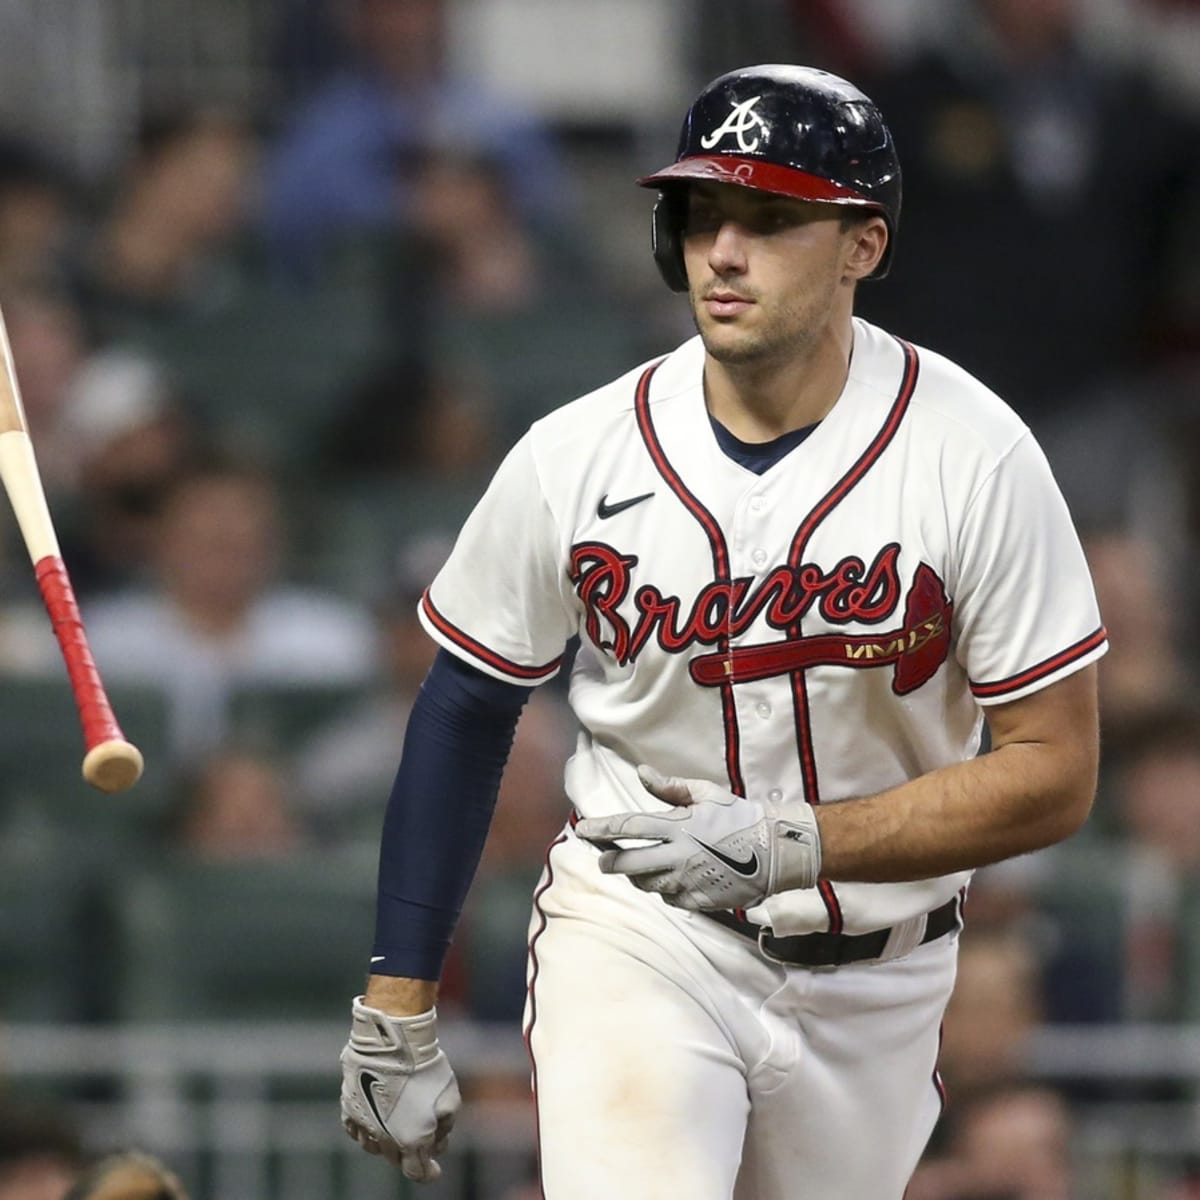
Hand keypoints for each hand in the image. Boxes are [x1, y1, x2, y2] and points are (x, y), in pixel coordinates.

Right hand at [340, 997, 460, 1181]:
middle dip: (410, 1153)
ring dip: (388, 1141)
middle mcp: (384, 1139)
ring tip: (399, 1125)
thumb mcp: (451, 1099)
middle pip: (396, 1158)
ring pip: (374, 1146)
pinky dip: (366, 1130)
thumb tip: (437, 1142)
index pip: (417, 1171)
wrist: (394, 1042)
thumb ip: (445, 1127)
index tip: (434, 1169)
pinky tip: (375, 1119)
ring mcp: (364, 1124)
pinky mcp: (349, 1107)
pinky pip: (355, 1130)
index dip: (427, 1172)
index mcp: (411, 1141)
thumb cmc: (426, 1069)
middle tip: (422, 1136)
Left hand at [574, 765, 821, 910]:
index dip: (600, 830)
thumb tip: (641, 773)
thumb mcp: (705, 793)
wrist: (775, 850)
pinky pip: (669, 898)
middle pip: (627, 865)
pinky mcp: (699, 902)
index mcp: (677, 826)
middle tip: (603, 859)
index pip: (627, 828)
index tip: (583, 830)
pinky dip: (663, 889)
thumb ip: (670, 787)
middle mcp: (678, 856)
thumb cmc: (739, 816)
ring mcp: (687, 882)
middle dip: (609, 862)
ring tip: (637, 867)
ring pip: (646, 884)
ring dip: (636, 876)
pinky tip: (670, 878)